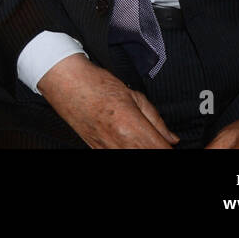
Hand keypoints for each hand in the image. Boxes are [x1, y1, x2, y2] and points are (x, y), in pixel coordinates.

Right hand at [38, 54, 178, 147]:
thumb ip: (156, 119)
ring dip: (144, 149)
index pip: (162, 149)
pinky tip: (130, 143)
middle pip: (151, 154)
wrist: (67, 84)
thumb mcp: (133, 95)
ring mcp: (108, 150)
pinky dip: (128, 150)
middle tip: (159, 140)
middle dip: (157, 148)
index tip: (171, 144)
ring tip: (142, 140)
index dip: (169, 148)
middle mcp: (121, 143)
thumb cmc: (96, 85)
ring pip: (135, 156)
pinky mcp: (97, 151)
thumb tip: (171, 138)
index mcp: (133, 127)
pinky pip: (117, 155)